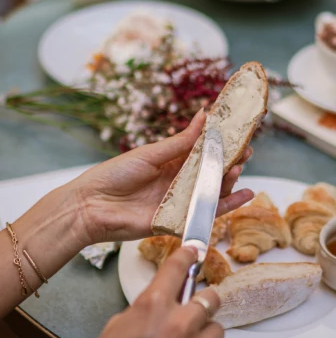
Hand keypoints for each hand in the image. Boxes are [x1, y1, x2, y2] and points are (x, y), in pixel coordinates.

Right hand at [65, 246, 222, 337]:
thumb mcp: (114, 331)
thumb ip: (141, 313)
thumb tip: (156, 308)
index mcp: (151, 307)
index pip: (178, 268)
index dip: (188, 256)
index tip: (195, 251)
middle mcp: (178, 324)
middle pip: (210, 298)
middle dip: (203, 303)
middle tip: (194, 313)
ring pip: (216, 331)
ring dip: (204, 337)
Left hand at [74, 110, 253, 245]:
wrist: (92, 207)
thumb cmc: (114, 175)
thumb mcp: (150, 153)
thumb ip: (181, 141)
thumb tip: (205, 115)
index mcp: (171, 162)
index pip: (202, 150)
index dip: (221, 141)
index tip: (240, 129)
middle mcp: (179, 182)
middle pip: (212, 171)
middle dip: (231, 160)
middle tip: (246, 149)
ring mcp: (180, 202)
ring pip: (213, 191)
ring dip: (229, 180)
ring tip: (239, 168)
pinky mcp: (179, 221)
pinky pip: (208, 214)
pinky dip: (229, 205)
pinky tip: (246, 196)